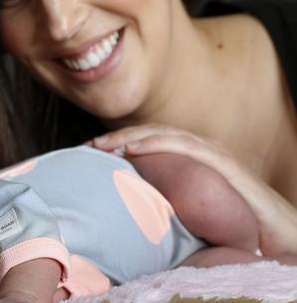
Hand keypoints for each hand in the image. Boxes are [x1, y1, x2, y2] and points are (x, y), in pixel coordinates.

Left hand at [89, 124, 296, 255]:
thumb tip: (136, 208)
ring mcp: (214, 154)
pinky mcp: (225, 164)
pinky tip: (135, 149)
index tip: (93, 151)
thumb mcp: (194, 208)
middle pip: (151, 133)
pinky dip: (157, 143)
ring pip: (164, 135)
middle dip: (118, 136)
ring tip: (104, 144)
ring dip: (130, 136)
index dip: (121, 141)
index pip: (150, 141)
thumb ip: (170, 200)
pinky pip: (186, 147)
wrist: (280, 233)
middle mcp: (202, 150)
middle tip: (90, 145)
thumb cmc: (237, 221)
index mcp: (193, 157)